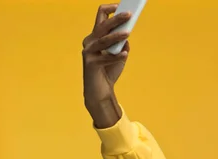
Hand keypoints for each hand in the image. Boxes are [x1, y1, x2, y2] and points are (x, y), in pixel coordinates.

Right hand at [82, 4, 130, 124]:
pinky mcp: (90, 64)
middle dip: (116, 19)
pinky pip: (105, 58)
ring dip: (116, 36)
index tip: (121, 6)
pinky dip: (116, 56)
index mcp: (96, 37)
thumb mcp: (120, 55)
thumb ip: (122, 44)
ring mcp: (88, 52)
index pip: (100, 18)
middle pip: (102, 26)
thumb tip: (127, 34)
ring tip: (128, 33)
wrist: (101, 91)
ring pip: (103, 40)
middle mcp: (89, 42)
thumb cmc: (109, 71)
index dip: (110, 10)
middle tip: (129, 14)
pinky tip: (124, 54)